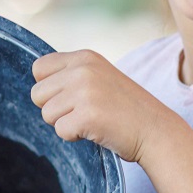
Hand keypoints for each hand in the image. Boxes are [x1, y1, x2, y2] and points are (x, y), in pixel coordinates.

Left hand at [30, 50, 169, 162]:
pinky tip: (96, 130)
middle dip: (55, 109)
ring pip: (47, 114)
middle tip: (83, 111)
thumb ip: (71, 75)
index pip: (39, 68)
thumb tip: (37, 87)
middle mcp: (82, 70)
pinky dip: (75, 136)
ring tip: (93, 120)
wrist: (156, 130)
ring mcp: (85, 92)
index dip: (50, 88)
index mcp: (84, 56)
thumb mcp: (99, 77)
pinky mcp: (87, 115)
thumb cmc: (125, 108)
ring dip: (66, 123)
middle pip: (38, 94)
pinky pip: (60, 131)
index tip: (71, 97)